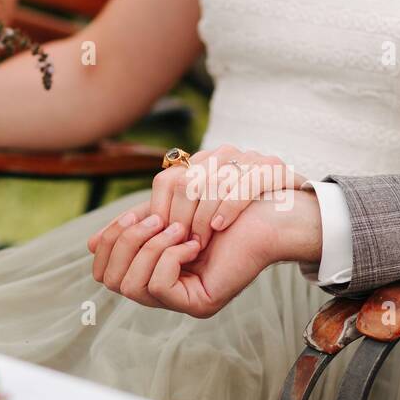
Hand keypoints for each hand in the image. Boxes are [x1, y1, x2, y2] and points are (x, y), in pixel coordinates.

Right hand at [87, 189, 322, 316]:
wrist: (261, 215)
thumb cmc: (217, 209)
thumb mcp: (163, 215)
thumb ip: (131, 227)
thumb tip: (89, 244)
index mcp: (151, 272)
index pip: (104, 271)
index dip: (110, 241)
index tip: (136, 215)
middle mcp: (163, 294)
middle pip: (110, 280)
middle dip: (126, 243)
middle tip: (157, 220)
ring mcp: (180, 303)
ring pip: (131, 287)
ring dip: (149, 248)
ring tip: (177, 229)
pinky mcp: (199, 306)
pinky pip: (158, 287)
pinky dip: (169, 258)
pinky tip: (192, 244)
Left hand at [149, 145, 305, 250]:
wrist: (293, 220)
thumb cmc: (240, 226)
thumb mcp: (196, 219)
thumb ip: (158, 222)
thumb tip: (106, 236)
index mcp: (203, 164)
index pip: (166, 179)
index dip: (161, 210)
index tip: (164, 236)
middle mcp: (224, 156)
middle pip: (186, 182)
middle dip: (182, 219)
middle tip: (184, 244)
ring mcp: (250, 159)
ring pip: (212, 182)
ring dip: (203, 217)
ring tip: (201, 241)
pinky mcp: (273, 168)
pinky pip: (243, 183)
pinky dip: (228, 207)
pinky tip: (221, 227)